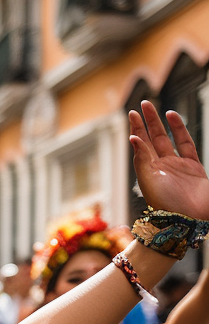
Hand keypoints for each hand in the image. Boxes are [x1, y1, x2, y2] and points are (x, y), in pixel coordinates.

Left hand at [129, 101, 208, 218]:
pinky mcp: (193, 167)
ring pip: (167, 139)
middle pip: (151, 140)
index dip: (136, 129)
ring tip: (153, 108)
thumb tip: (133, 137)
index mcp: (147, 171)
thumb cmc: (165, 203)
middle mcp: (160, 167)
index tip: (131, 113)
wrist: (189, 218)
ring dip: (160, 124)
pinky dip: (179, 130)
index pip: (140, 145)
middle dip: (146, 123)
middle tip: (142, 105)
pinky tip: (173, 117)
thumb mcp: (148, 180)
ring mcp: (177, 166)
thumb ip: (142, 158)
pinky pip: (186, 144)